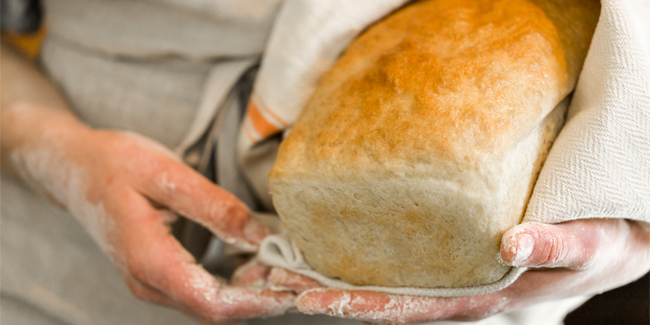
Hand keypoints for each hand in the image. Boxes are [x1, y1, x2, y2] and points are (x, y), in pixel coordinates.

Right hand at [6, 104, 294, 323]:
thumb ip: (214, 206)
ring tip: (282, 263)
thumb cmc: (112, 164)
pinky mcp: (157, 273)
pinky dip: (233, 282)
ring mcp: (150, 282)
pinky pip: (201, 290)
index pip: (213, 303)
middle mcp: (148, 282)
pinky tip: (254, 260)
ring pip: (210, 303)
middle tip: (299, 272)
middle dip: (262, 296)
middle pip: (215, 309)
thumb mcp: (166, 173)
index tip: (295, 290)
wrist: (70, 167)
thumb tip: (258, 235)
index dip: (259, 302)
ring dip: (250, 290)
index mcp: (148, 260)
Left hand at [271, 219, 649, 323]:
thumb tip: (513, 242)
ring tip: (281, 262)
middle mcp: (455, 291)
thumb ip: (555, 245)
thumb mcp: (591, 244)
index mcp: (481, 295)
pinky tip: (331, 241)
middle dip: (325, 291)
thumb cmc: (600, 246)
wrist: (606, 243)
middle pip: (380, 297)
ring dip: (330, 273)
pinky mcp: (449, 257)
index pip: (411, 307)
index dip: (361, 304)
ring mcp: (449, 276)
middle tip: (271, 277)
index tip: (312, 300)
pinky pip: (398, 260)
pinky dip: (359, 254)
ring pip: (381, 279)